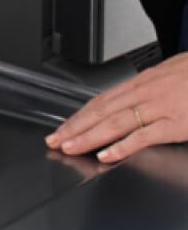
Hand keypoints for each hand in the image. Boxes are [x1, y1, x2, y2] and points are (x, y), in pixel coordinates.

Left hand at [46, 53, 187, 162]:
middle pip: (102, 112)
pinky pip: (146, 135)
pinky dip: (124, 145)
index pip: (102, 100)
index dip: (79, 115)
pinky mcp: (178, 122)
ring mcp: (162, 107)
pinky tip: (107, 154)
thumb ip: (151, 89)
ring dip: (89, 136)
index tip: (63, 127)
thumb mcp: (173, 74)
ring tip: (70, 147)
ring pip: (116, 123)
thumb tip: (133, 100)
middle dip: (75, 127)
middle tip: (54, 141)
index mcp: (145, 82)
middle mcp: (147, 92)